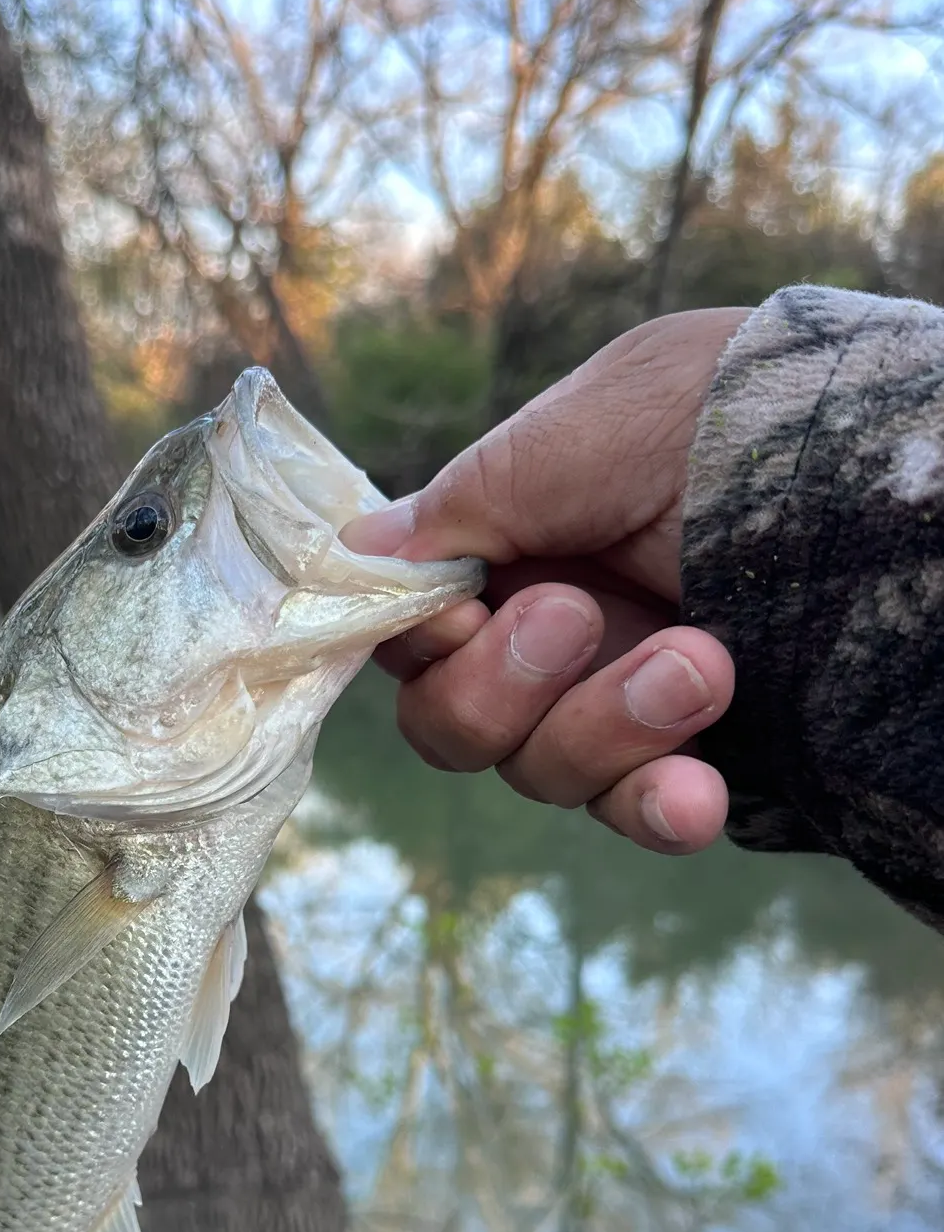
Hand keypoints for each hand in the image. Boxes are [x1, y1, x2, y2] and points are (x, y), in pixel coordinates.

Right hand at [341, 308, 751, 854]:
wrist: (881, 463)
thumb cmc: (719, 417)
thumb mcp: (573, 434)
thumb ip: (460, 503)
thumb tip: (350, 555)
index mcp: (510, 547)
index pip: (410, 631)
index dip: (418, 641)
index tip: (459, 610)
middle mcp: (552, 630)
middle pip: (451, 722)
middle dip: (500, 685)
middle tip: (579, 616)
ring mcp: (621, 697)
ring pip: (538, 770)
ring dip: (604, 726)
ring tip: (703, 662)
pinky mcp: (697, 751)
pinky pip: (641, 814)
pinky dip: (656, 809)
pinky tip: (697, 790)